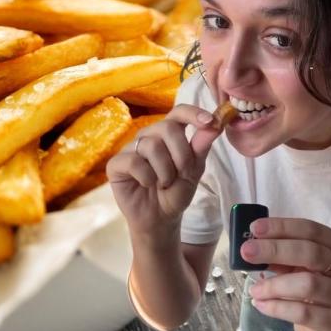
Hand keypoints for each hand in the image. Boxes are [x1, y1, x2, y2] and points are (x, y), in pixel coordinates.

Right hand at [106, 104, 224, 235]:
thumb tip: (215, 124)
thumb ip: (201, 147)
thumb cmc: (175, 192)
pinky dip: (147, 177)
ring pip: (151, 146)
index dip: (193, 113)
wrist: (160, 218)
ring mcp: (130, 149)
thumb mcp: (194, 171)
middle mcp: (148, 136)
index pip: (178, 112)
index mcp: (168, 134)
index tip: (210, 122)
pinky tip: (147, 184)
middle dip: (181, 155)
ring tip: (164, 184)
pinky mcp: (116, 164)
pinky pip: (134, 162)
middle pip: (167, 128)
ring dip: (165, 171)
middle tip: (181, 174)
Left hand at [243, 217, 330, 330]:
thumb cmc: (316, 288)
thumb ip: (282, 257)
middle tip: (246, 252)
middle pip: (312, 253)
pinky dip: (276, 307)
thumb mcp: (301, 267)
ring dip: (274, 285)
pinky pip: (303, 312)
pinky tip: (260, 304)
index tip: (255, 228)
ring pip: (308, 284)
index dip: (283, 227)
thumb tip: (252, 246)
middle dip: (275, 250)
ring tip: (254, 289)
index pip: (312, 230)